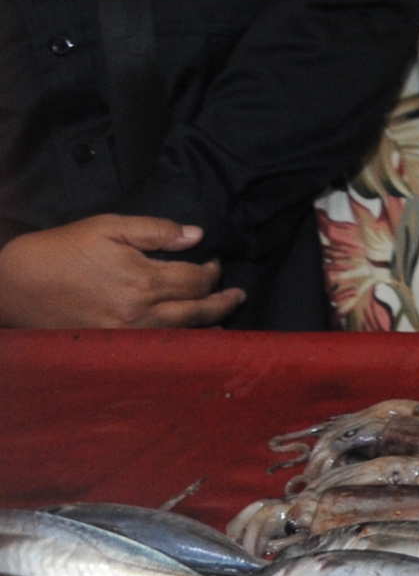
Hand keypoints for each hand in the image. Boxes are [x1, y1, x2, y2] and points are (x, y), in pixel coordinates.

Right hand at [0, 217, 241, 329]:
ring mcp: (124, 334)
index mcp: (142, 280)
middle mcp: (138, 312)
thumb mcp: (107, 227)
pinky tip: (185, 340)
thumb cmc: (59, 250)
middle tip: (238, 295)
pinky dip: (176, 343)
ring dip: (206, 326)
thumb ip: (155, 231)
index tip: (215, 261)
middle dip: (221, 301)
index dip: (211, 270)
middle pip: (195, 311)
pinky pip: (153, 347)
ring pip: (179, 333)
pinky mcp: (108, 346)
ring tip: (224, 320)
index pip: (195, 280)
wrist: (12, 285)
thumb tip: (196, 236)